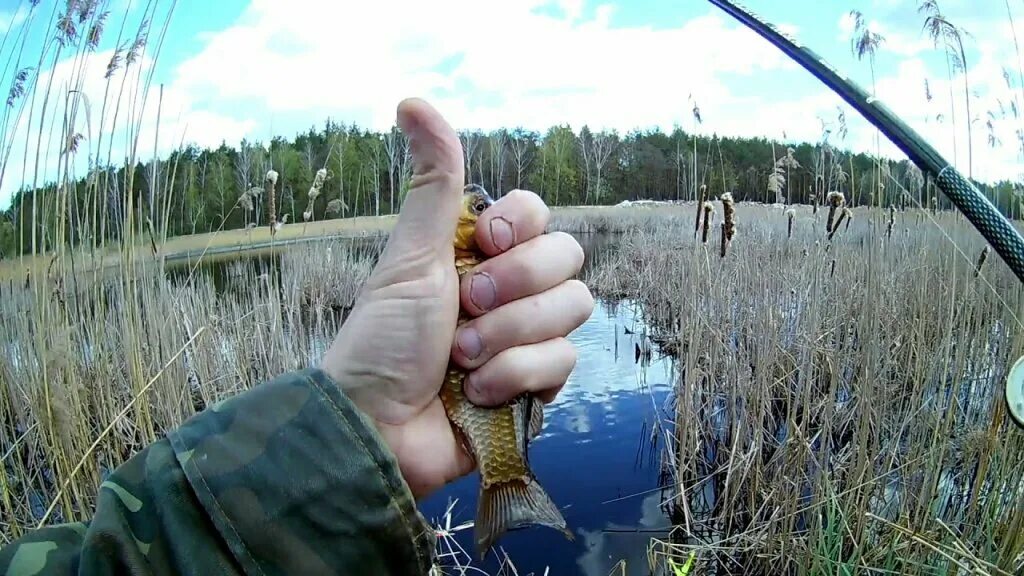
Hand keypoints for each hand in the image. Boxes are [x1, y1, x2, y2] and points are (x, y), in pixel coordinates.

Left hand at [320, 99, 593, 498]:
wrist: (376, 428)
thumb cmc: (383, 339)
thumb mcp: (411, 254)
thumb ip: (435, 182)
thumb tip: (413, 100)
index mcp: (480, 255)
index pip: (540, 215)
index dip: (521, 227)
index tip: (480, 244)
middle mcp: (510, 292)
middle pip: (569, 258)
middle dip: (514, 286)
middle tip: (464, 308)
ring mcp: (527, 339)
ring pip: (573, 310)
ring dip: (508, 335)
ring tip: (460, 358)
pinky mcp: (537, 387)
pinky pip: (564, 362)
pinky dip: (514, 376)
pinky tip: (474, 393)